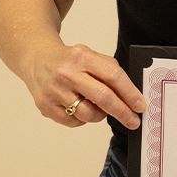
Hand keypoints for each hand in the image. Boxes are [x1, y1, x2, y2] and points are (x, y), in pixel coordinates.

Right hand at [25, 43, 145, 129]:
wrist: (36, 60)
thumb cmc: (67, 60)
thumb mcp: (89, 54)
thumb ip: (108, 69)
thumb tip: (130, 93)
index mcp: (82, 57)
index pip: (113, 76)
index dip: (130, 93)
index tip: (140, 105)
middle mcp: (67, 74)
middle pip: (103, 97)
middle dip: (122, 112)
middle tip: (133, 121)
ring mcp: (55, 91)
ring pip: (89, 114)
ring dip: (101, 115)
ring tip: (100, 108)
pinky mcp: (46, 107)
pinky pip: (74, 122)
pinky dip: (83, 119)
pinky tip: (80, 107)